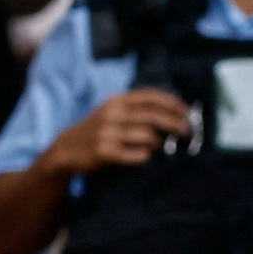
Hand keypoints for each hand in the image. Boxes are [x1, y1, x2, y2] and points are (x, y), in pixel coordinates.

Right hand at [68, 85, 192, 172]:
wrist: (66, 148)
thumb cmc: (96, 129)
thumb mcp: (111, 111)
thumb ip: (135, 108)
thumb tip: (171, 111)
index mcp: (116, 100)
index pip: (150, 97)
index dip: (171, 103)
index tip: (186, 111)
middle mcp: (112, 114)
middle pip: (152, 116)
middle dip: (174, 123)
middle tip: (186, 132)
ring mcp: (107, 133)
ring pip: (147, 136)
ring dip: (158, 142)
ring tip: (158, 147)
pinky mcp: (104, 152)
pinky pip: (136, 155)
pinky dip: (145, 156)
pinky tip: (144, 157)